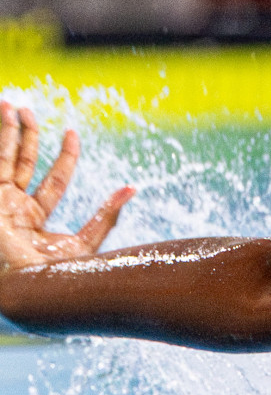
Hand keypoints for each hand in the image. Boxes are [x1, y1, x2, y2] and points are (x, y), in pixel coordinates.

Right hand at [0, 101, 132, 272]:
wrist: (22, 291)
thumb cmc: (52, 277)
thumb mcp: (85, 244)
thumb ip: (106, 217)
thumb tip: (132, 188)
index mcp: (35, 219)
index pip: (52, 179)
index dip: (64, 156)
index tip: (72, 132)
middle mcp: (12, 209)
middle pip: (21, 162)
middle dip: (25, 135)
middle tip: (26, 109)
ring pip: (3, 159)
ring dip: (6, 132)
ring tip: (10, 104)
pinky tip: (1, 117)